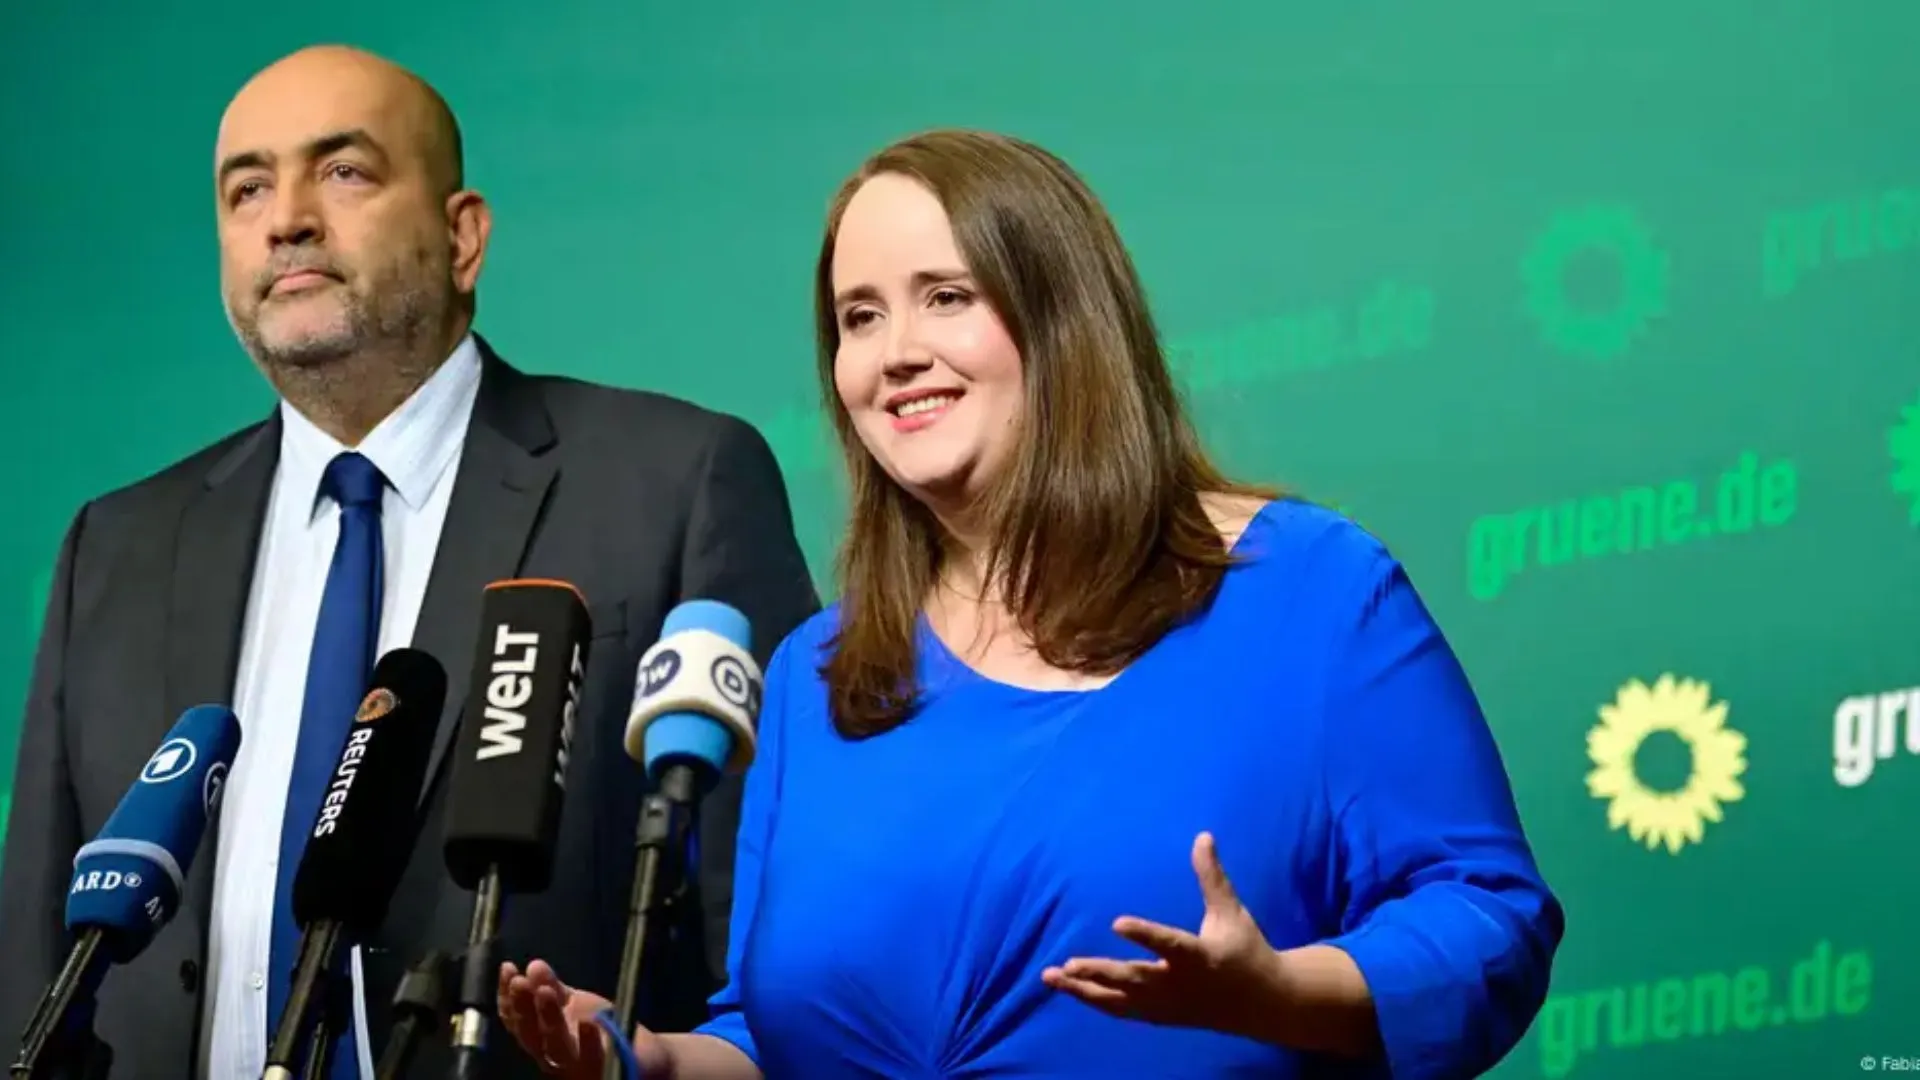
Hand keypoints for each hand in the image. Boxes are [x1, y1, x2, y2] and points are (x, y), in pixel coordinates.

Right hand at [498, 960, 673, 1077]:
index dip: (507, 996)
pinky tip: (587, 1022)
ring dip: (549, 1019)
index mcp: (541, 1038)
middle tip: (521, 980)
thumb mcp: (573, 1004)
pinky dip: (588, 1042)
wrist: (642, 1054)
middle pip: (530, 1034)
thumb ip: (552, 988)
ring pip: (555, 1046)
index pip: (516, 1019)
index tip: (507, 968)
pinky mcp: (601, 1071)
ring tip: (546, 992)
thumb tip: (533, 966)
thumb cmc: (602, 1028)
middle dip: (523, 1006)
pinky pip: (592, 1058)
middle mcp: (550, 1055)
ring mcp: (574, 1066)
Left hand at [1042, 832, 1283, 1038]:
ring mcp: (1168, 1005)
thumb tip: (1203, 835)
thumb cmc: (1246, 950)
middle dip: (1100, 973)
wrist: (1263, 1004)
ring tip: (1051, 976)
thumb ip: (1212, 877)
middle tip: (1068, 964)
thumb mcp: (1231, 913)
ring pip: (1120, 1000)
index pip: (1169, 944)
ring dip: (1085, 989)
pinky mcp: (1160, 1016)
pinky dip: (1095, 1000)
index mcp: (1200, 957)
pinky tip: (1069, 988)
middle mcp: (1180, 985)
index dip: (1144, 935)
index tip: (1116, 922)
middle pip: (1135, 979)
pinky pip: (1122, 1010)